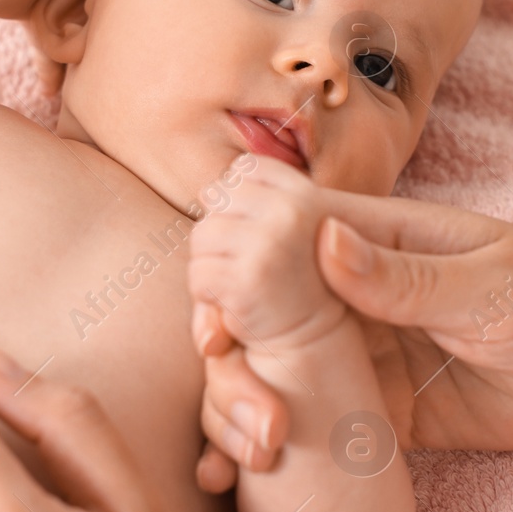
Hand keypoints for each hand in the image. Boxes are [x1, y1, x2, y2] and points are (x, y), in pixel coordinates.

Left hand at [189, 157, 347, 350]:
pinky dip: (206, 295)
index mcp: (304, 193)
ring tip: (243, 284)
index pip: (244, 169)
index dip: (237, 199)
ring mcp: (270, 243)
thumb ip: (252, 205)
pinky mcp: (248, 278)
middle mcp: (291, 211)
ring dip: (210, 263)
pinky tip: (237, 305)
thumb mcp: (285, 231)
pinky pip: (198, 273)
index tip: (257, 231)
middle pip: (216, 197)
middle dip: (221, 230)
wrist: (314, 341)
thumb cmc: (293, 280)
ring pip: (202, 235)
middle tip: (249, 262)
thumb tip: (205, 194)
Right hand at [198, 191, 512, 457]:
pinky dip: (272, 451)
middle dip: (226, 355)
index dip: (225, 272)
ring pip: (274, 374)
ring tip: (238, 457)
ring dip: (238, 406)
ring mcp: (363, 358)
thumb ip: (408, 275)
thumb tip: (322, 244)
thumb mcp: (494, 282)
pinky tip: (238, 481)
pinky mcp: (384, 416)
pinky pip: (316, 430)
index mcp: (373, 241)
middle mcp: (352, 297)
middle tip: (238, 401)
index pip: (272, 241)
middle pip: (256, 314)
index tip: (215, 323)